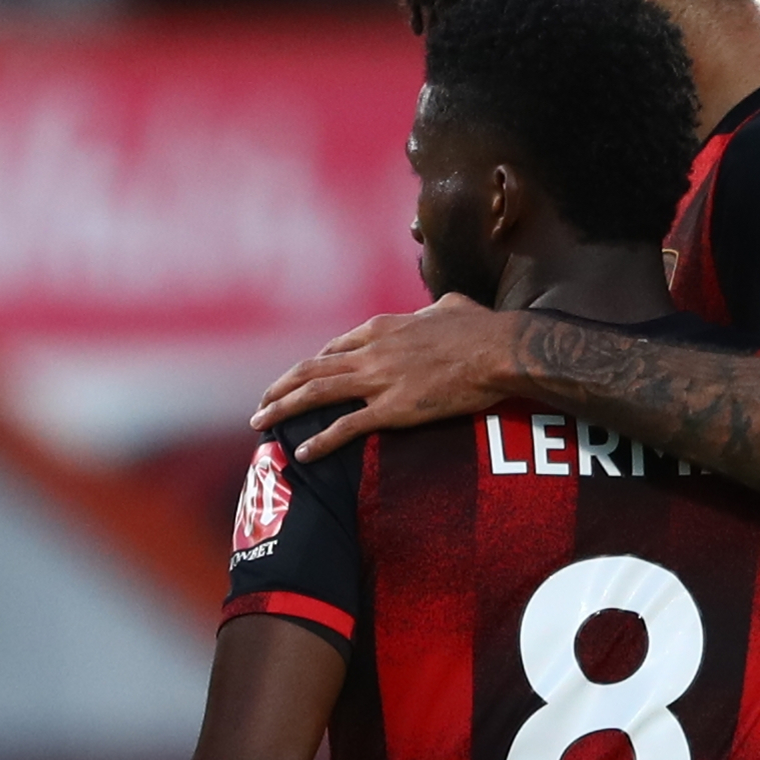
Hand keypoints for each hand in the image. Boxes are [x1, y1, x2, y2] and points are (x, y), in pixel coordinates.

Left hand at [247, 293, 520, 457]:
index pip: (333, 349)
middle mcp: (371, 352)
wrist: (499, 350)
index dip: (311, 367)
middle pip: (311, 369)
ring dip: (282, 409)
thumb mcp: (450, 306)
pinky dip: (321, 441)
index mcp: (381, 328)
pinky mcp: (393, 408)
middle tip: (260, 404)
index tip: (299, 381)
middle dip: (280, 388)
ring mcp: (379, 380)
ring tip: (260, 423)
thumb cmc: (482, 328)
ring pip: (316, 393)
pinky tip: (304, 454)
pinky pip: (347, 427)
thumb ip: (432, 309)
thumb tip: (437, 307)